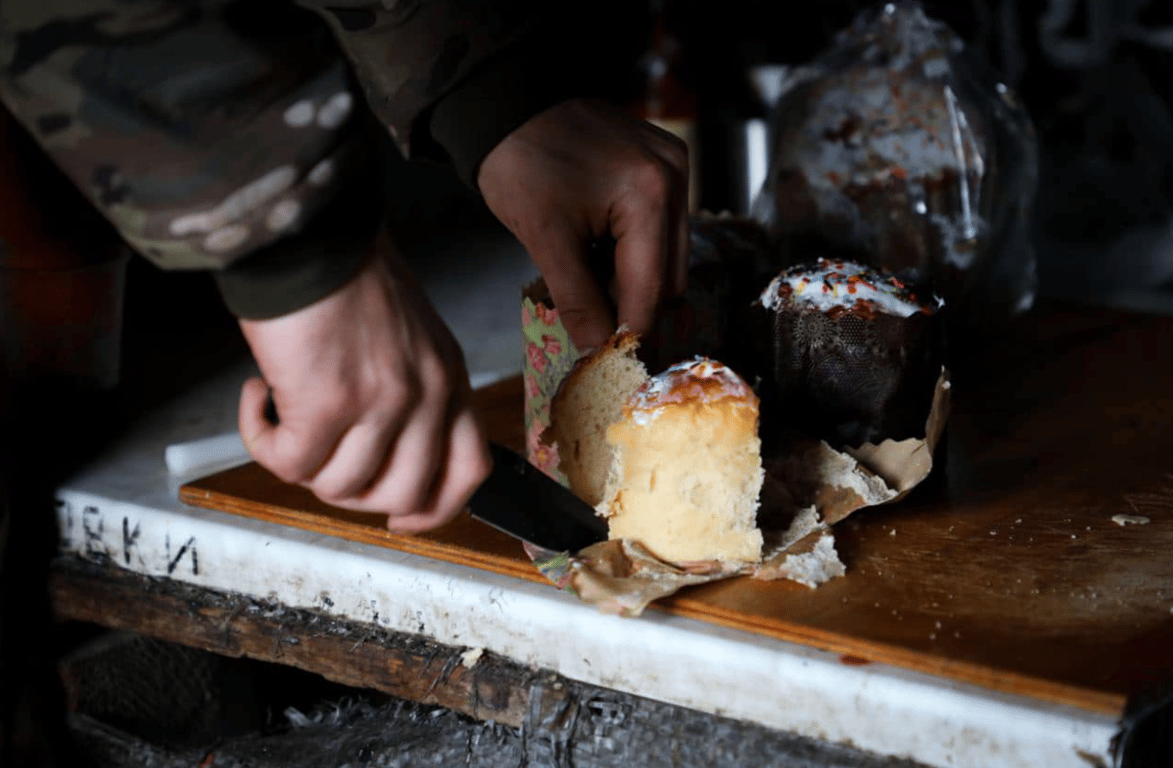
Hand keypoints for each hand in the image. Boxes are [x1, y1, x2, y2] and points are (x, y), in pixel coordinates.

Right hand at [237, 241, 491, 532]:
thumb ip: (412, 391)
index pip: (469, 470)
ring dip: (299, 461)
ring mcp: (380, 404)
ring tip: (282, 408)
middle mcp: (426, 396)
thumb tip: (381, 451)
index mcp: (449, 378)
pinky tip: (259, 394)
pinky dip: (260, 439)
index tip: (400, 519)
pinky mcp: (325, 404)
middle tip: (318, 457)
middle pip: (403, 496)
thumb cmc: (347, 274)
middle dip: (352, 495)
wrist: (308, 231)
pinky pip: (287, 464)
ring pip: (338, 488)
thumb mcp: (410, 335)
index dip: (435, 510)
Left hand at [478, 98, 688, 350]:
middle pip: (669, 277)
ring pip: (668, 256)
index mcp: (649, 195)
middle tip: (590, 321)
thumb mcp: (546, 240)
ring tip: (589, 278)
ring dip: (632, 280)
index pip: (651, 289)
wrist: (507, 106)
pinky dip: (633, 251)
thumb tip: (599, 351)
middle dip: (631, 306)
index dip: (629, 332)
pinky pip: (661, 228)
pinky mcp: (664, 164)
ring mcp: (674, 167)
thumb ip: (578, 301)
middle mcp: (674, 178)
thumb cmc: (519, 164)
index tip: (609, 362)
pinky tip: (598, 251)